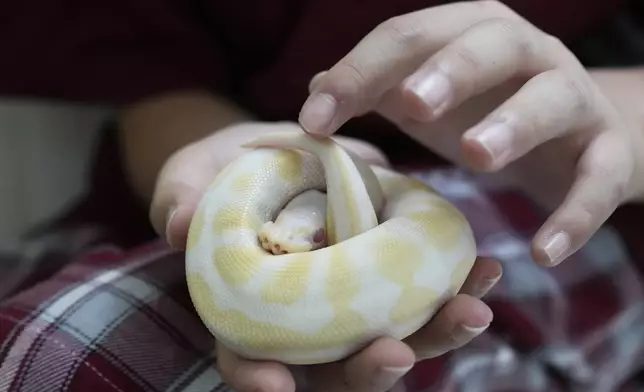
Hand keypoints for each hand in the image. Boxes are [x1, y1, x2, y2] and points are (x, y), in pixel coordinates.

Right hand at [149, 121, 501, 391]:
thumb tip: (178, 223)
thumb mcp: (189, 180)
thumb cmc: (219, 176)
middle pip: (340, 370)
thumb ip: (181, 200)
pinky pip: (427, 291)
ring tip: (472, 311)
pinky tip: (485, 269)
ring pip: (397, 339)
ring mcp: (354, 302)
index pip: (248, 361)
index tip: (276, 386)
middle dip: (370, 371)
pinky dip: (457, 286)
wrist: (271, 151)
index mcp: (252, 315)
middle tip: (394, 354)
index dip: (257, 380)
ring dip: (436, 333)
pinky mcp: (389, 270)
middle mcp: (308, 325)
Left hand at [299, 0, 643, 266]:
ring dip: (515, 124)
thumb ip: (375, 91)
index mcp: (470, 33)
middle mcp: (527, 54)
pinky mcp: (608, 150)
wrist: (579, 136)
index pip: (410, 36)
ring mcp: (573, 99)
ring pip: (552, 99)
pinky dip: (576, 213)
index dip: (361, 72)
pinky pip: (600, 177)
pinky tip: (541, 252)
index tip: (315, 120)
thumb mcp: (428, 98)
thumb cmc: (487, 110)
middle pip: (492, 45)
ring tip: (475, 156)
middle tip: (412, 104)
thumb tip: (315, 94)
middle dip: (451, 71)